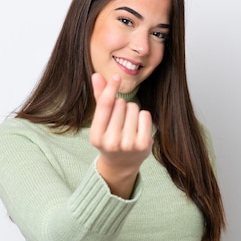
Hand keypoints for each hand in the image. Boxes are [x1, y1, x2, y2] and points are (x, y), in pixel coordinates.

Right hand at [89, 73, 152, 198]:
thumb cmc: (109, 137)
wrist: (121, 165)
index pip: (105, 105)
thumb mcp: (100, 122)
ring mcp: (128, 145)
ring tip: (128, 125)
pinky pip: (145, 115)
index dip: (111, 88)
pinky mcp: (144, 145)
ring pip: (133, 108)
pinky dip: (143, 117)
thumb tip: (96, 75)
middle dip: (121, 106)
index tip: (116, 77)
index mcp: (96, 136)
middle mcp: (111, 142)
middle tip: (119, 121)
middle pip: (121, 104)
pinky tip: (138, 128)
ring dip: (132, 111)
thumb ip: (99, 98)